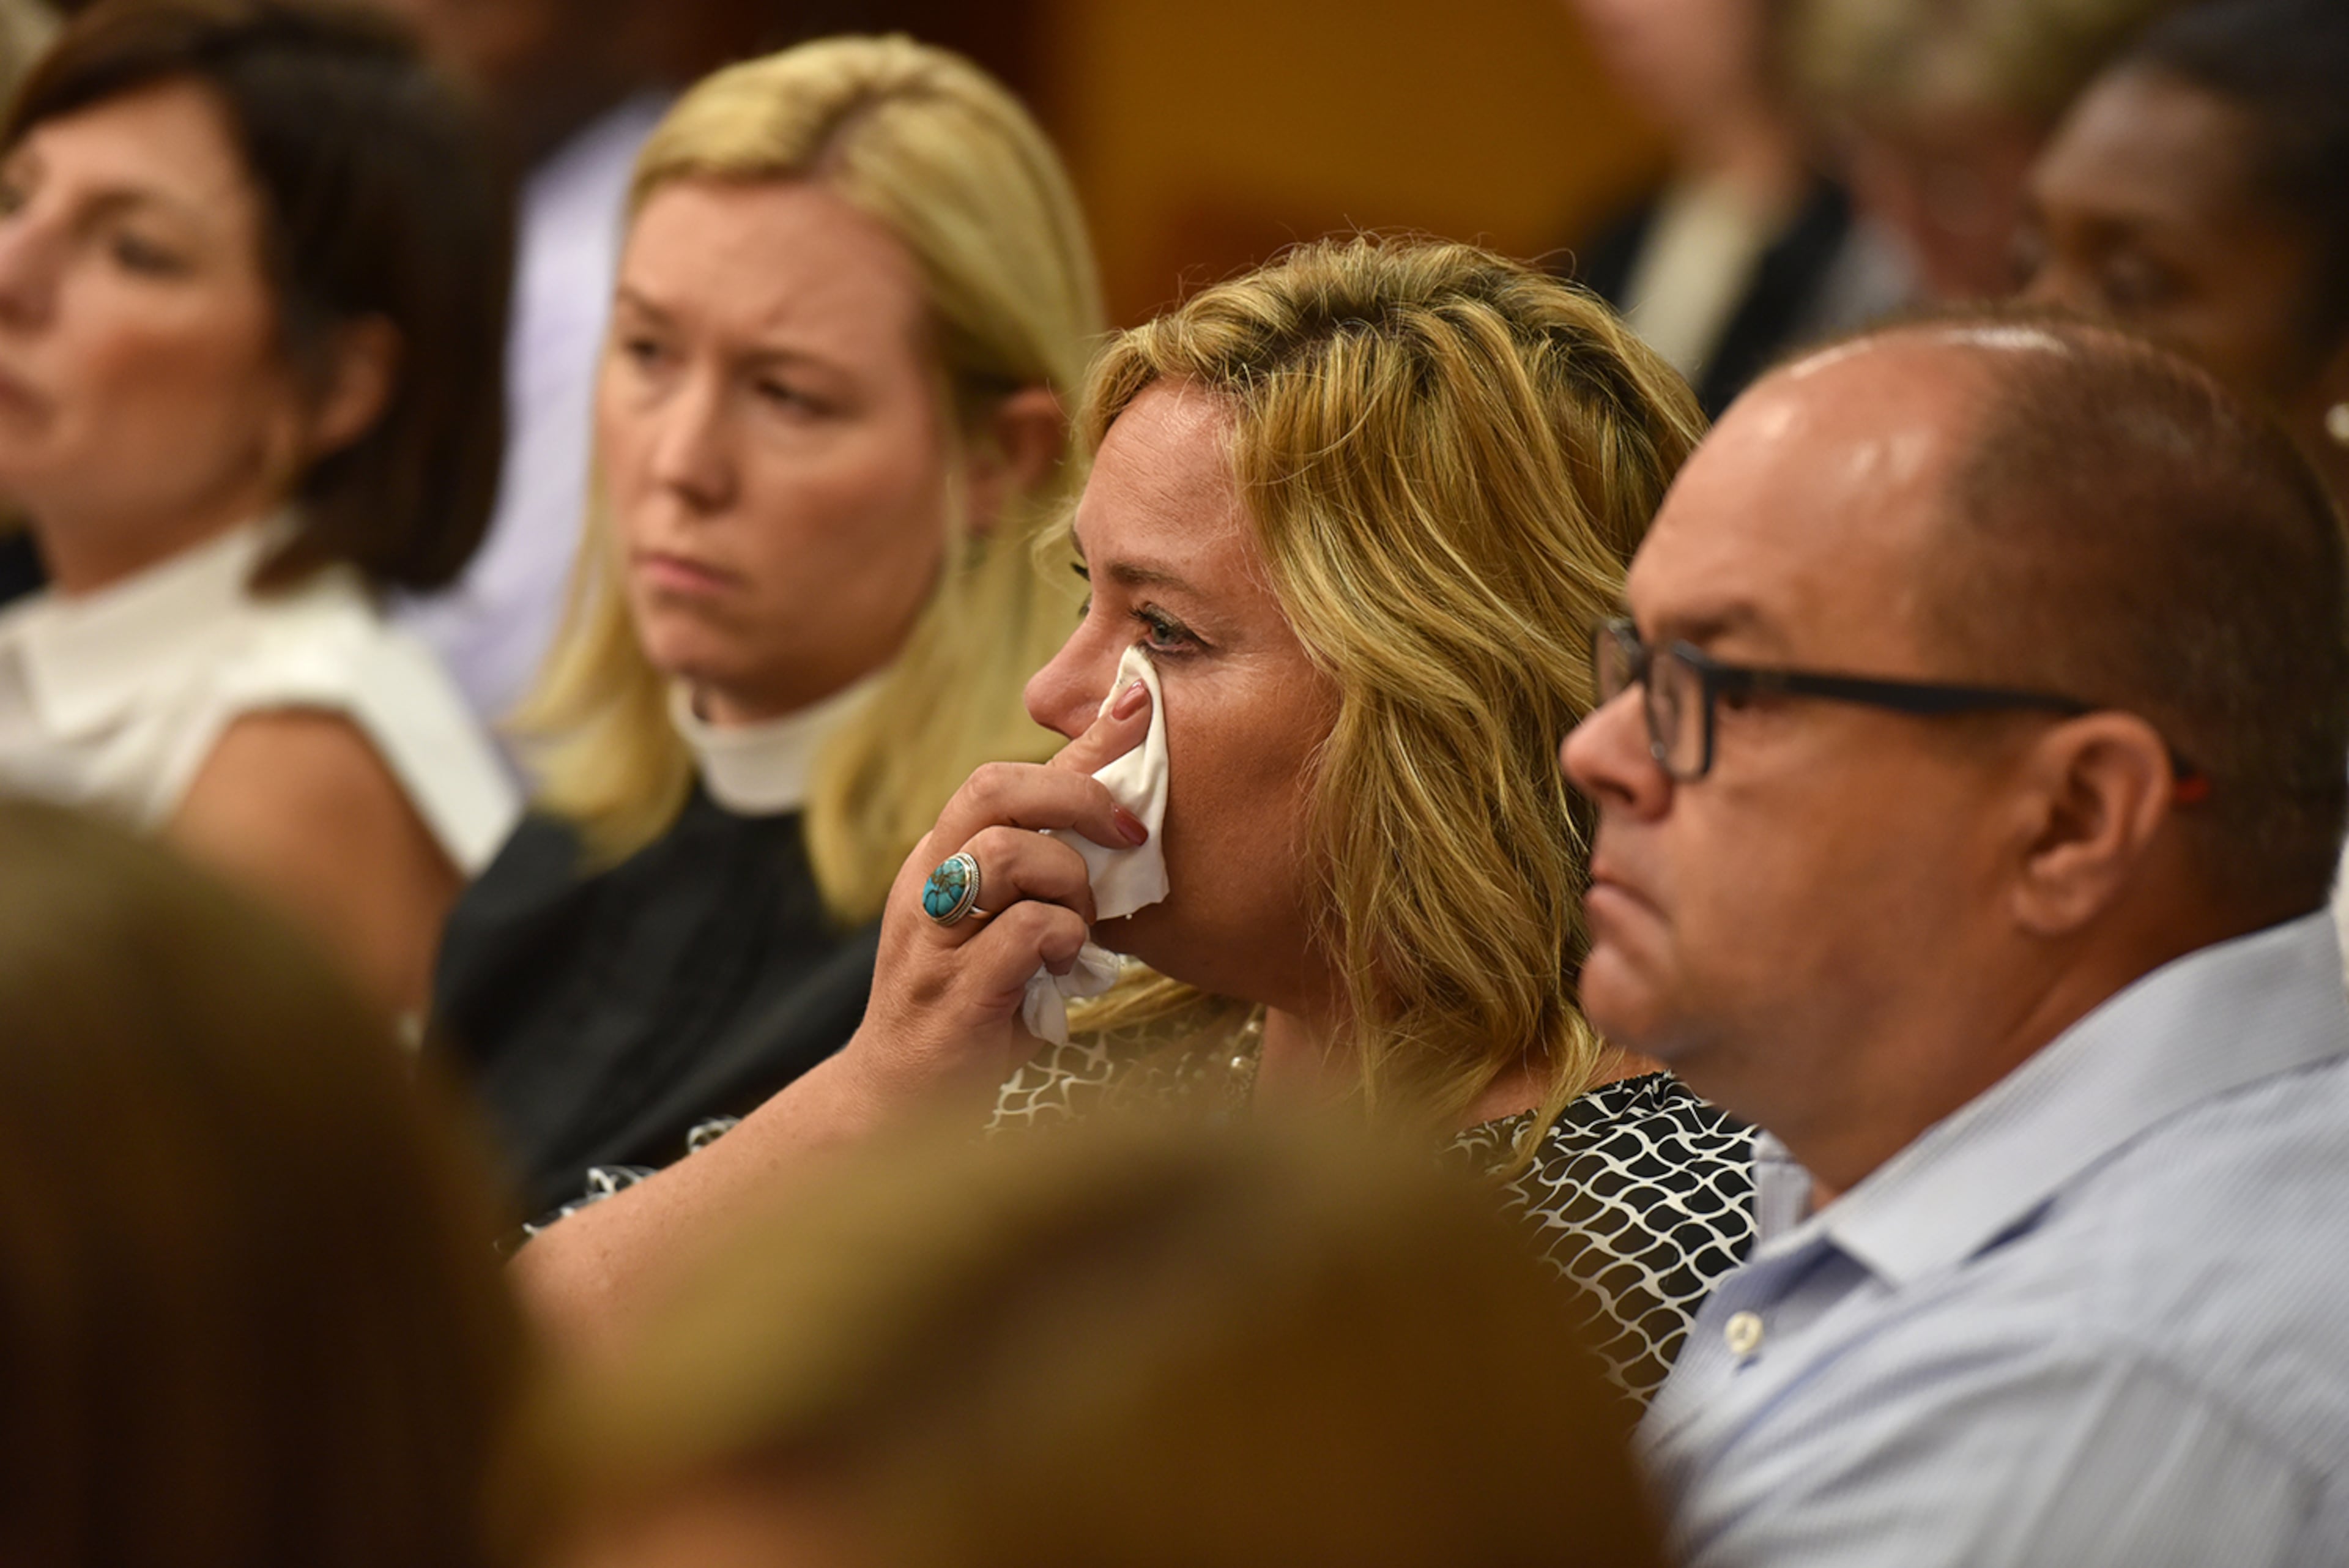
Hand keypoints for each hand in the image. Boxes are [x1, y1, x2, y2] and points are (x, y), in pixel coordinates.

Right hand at [835, 675, 1154, 1109]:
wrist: (900, 1099)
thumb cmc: (973, 1000)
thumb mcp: (1005, 918)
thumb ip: (1047, 863)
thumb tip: (1116, 800)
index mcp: (939, 857)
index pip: (1000, 777)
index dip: (1076, 754)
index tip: (1135, 744)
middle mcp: (926, 883)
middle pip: (993, 790)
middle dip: (1076, 799)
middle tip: (1127, 838)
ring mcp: (934, 937)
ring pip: (1006, 854)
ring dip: (1069, 883)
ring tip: (1079, 925)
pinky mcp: (956, 991)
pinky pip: (1024, 930)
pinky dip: (1064, 939)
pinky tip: (1065, 966)